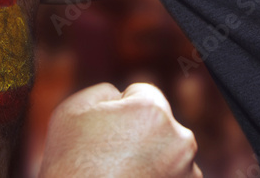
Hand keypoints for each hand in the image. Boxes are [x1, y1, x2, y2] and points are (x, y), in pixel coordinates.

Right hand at [39, 82, 200, 177]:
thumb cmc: (71, 168)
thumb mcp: (73, 111)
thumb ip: (106, 91)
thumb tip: (123, 94)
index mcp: (153, 110)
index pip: (142, 93)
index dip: (120, 111)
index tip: (106, 134)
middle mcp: (180, 139)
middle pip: (159, 122)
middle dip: (140, 134)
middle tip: (113, 158)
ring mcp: (188, 171)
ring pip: (168, 150)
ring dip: (153, 159)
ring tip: (123, 175)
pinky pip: (175, 175)